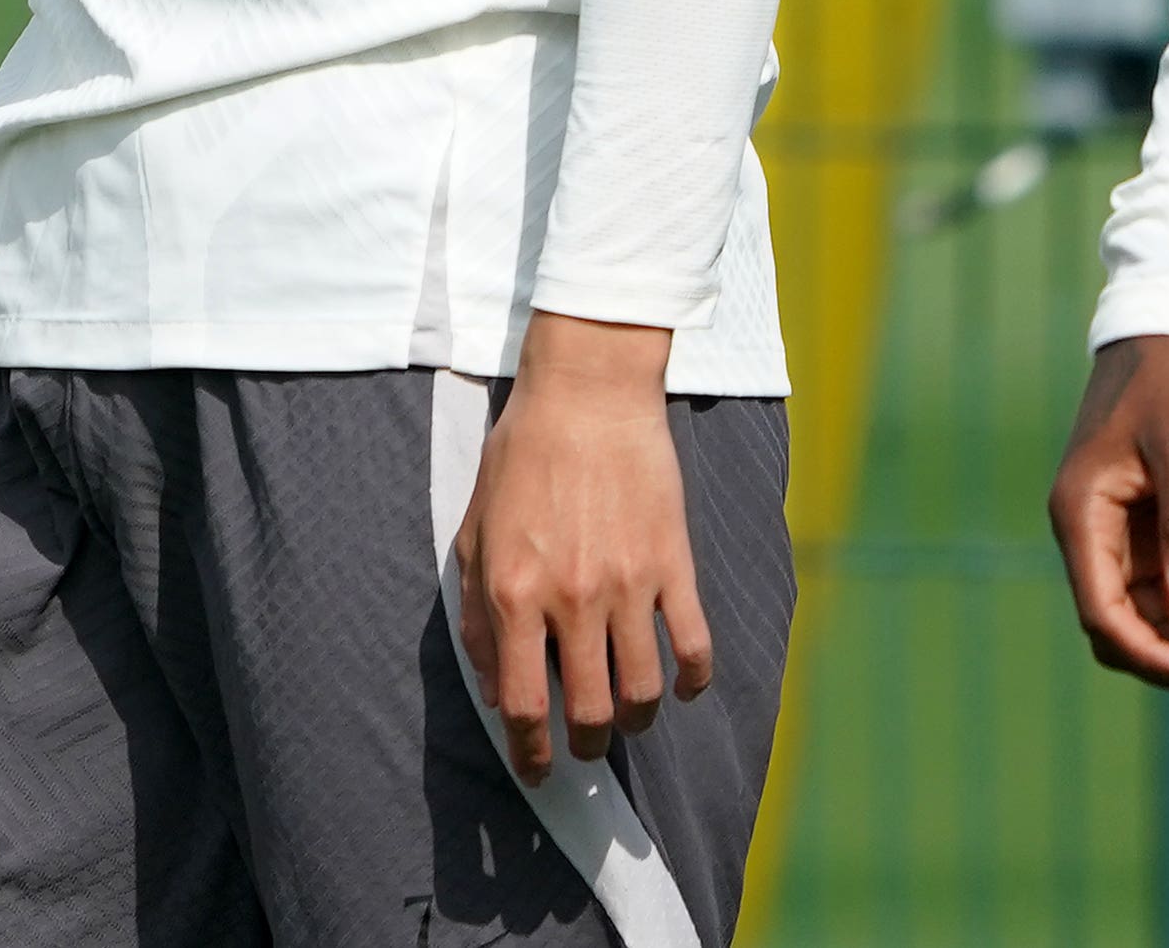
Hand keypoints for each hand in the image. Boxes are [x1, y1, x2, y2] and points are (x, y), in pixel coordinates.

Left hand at [455, 314, 708, 783]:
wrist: (587, 395)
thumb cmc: (521, 457)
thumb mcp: (473, 531)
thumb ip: (475, 614)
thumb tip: (493, 688)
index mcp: (514, 591)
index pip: (524, 703)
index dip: (530, 753)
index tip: (536, 771)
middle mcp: (572, 598)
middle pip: (590, 713)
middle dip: (587, 747)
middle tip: (585, 747)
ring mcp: (629, 585)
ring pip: (643, 694)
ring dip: (635, 721)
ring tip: (627, 716)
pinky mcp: (674, 567)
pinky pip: (694, 649)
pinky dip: (691, 683)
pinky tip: (680, 687)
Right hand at [1048, 335, 1168, 688]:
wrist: (1166, 334)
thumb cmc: (1168, 381)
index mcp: (1082, 515)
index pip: (1103, 615)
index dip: (1154, 656)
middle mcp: (1090, 534)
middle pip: (1125, 628)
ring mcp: (1116, 535)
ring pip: (1150, 617)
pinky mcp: (1143, 530)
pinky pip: (1168, 591)